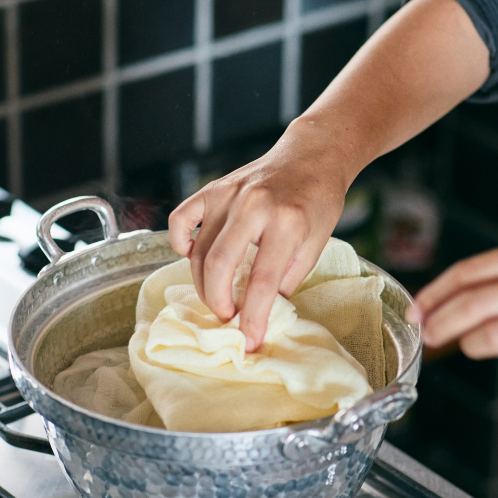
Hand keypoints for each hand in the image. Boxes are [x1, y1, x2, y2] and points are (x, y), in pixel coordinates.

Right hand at [168, 123, 350, 351]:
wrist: (312, 155)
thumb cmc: (318, 202)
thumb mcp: (316, 244)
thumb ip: (286, 278)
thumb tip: (260, 312)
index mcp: (287, 222)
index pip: (262, 281)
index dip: (252, 317)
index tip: (248, 342)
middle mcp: (253, 205)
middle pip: (219, 265)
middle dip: (218, 302)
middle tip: (227, 318)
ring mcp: (229, 194)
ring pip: (199, 249)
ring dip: (203, 283)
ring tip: (217, 297)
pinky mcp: (213, 188)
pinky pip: (181, 219)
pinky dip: (179, 242)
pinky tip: (191, 256)